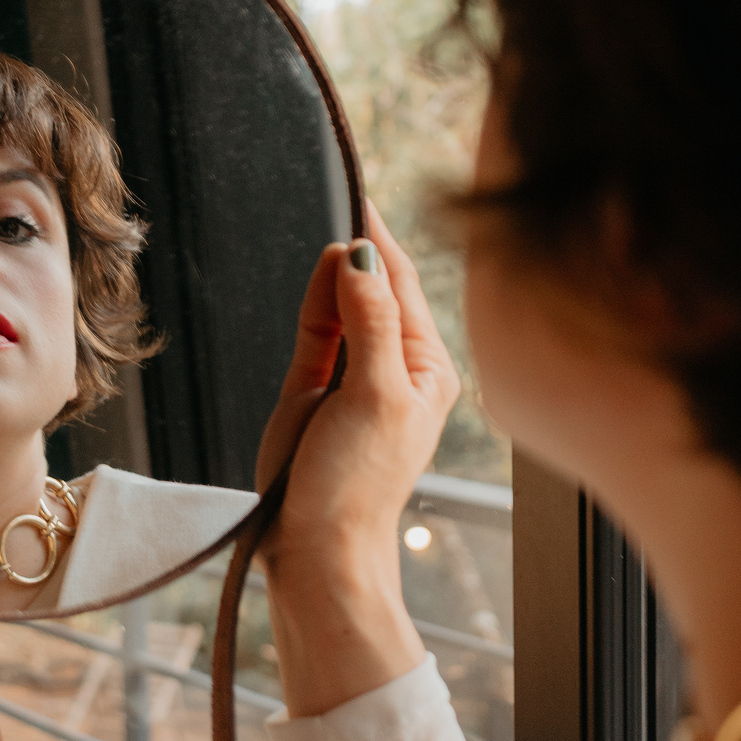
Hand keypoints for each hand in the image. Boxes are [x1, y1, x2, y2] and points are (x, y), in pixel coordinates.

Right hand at [255, 202, 459, 715]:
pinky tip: (317, 276)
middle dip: (359, 251)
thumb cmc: (356, 485)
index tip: (360, 192)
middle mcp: (396, 365)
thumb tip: (358, 255)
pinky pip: (317, 328)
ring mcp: (353, 375)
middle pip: (375, 287)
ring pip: (343, 303)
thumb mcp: (372, 395)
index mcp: (427, 367)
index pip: (405, 285)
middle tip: (338, 204)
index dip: (382, 240)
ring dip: (332, 276)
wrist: (316, 549)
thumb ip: (368, 321)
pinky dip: (316, 300)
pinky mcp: (313, 387)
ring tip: (324, 257)